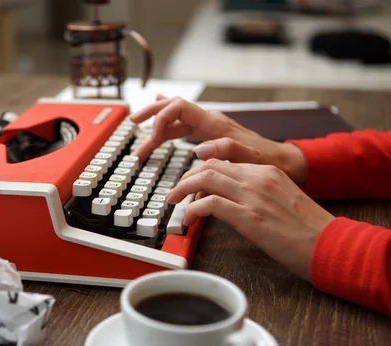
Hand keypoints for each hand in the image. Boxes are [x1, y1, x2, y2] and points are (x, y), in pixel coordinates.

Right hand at [130, 96, 307, 184]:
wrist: (286, 162)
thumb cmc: (269, 162)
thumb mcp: (251, 159)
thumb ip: (226, 150)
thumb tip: (198, 149)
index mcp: (215, 125)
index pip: (179, 109)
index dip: (161, 119)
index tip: (153, 138)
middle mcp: (210, 122)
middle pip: (173, 108)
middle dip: (150, 114)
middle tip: (133, 124)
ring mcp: (209, 127)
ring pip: (176, 119)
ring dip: (156, 128)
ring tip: (141, 141)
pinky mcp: (210, 135)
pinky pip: (184, 125)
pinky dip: (168, 125)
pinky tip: (160, 124)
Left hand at [166, 159, 334, 280]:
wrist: (330, 244)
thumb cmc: (307, 229)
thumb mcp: (280, 199)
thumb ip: (255, 193)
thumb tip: (227, 201)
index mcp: (267, 171)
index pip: (223, 162)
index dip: (200, 173)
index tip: (190, 185)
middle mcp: (258, 178)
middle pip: (209, 166)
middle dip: (185, 178)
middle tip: (175, 193)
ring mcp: (253, 196)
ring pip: (206, 179)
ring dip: (183, 190)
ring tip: (174, 203)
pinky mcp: (250, 217)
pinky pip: (210, 204)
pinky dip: (193, 210)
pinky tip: (189, 220)